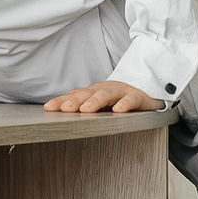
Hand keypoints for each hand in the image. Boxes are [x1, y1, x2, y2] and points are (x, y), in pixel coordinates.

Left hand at [43, 80, 165, 113]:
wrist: (149, 88)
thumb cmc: (119, 98)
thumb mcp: (99, 102)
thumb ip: (82, 104)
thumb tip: (58, 108)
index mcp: (93, 93)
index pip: (74, 96)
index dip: (61, 101)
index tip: (48, 108)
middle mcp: (105, 90)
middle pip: (87, 94)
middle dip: (74, 101)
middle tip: (64, 108)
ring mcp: (121, 92)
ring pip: (107, 94)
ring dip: (95, 101)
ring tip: (86, 110)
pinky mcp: (138, 97)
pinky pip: (131, 100)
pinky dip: (125, 104)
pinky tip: (118, 110)